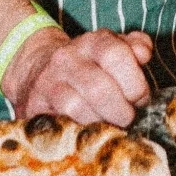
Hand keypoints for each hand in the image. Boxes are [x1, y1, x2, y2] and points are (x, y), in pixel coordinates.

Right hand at [2, 27, 152, 125]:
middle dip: (120, 111)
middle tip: (127, 119)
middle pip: (98, 88)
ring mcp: (46, 82)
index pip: (116, 55)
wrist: (35, 67)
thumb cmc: (87, 63)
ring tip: (108, 126)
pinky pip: (57, 124)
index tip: (140, 99)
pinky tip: (87, 133)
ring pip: (76, 108)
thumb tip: (144, 54)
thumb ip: (136, 46)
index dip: (134, 83)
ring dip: (99, 124)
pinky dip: (76, 132)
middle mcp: (67, 58)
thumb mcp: (113, 46)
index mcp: (93, 42)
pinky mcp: (31, 105)